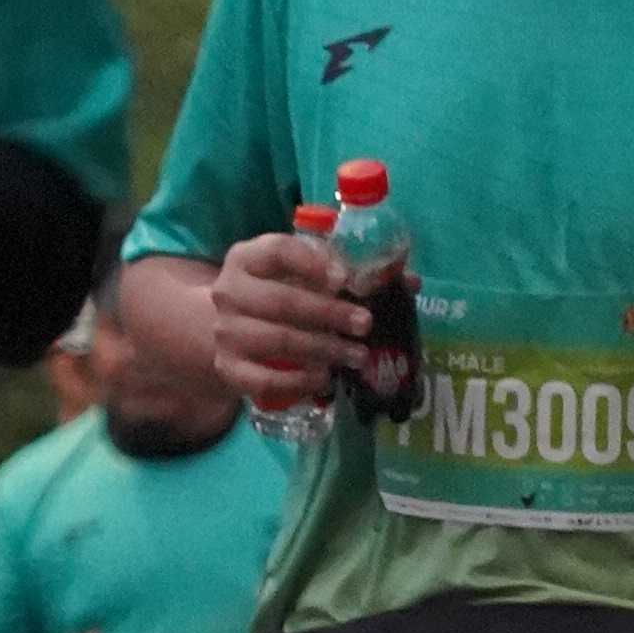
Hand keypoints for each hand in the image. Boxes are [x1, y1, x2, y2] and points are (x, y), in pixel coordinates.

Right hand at [210, 228, 377, 418]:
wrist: (226, 326)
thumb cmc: (276, 293)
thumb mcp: (300, 274)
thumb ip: (347, 272)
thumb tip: (408, 281)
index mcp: (247, 257)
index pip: (278, 251)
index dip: (313, 263)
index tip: (345, 278)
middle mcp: (229, 292)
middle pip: (281, 301)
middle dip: (328, 314)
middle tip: (365, 324)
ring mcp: (225, 333)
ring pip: (277, 342)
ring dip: (322, 350)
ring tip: (357, 356)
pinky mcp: (228, 369)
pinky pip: (263, 380)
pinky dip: (297, 381)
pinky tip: (324, 379)